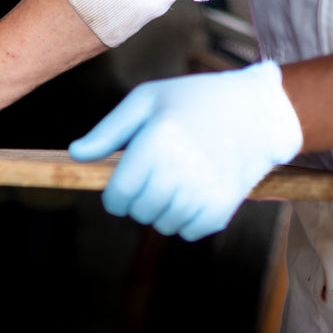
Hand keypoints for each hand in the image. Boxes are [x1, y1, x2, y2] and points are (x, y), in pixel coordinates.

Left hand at [69, 61, 303, 241]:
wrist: (258, 108)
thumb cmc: (194, 101)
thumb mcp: (148, 100)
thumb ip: (108, 130)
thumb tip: (76, 154)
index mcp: (157, 141)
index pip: (117, 197)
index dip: (116, 197)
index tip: (125, 187)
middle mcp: (180, 166)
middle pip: (140, 212)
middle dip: (141, 201)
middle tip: (159, 178)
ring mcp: (204, 187)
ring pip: (163, 224)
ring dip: (164, 211)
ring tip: (180, 183)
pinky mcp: (225, 203)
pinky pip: (190, 232)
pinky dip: (188, 221)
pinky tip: (196, 195)